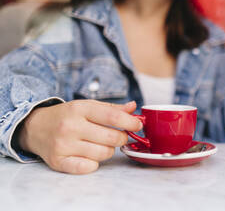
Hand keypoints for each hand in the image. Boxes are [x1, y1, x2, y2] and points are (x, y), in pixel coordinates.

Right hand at [18, 100, 141, 173]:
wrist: (36, 127)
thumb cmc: (67, 116)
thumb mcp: (87, 106)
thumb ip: (111, 108)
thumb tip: (133, 108)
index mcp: (80, 108)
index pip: (112, 116)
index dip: (130, 122)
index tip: (138, 125)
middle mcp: (70, 126)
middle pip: (112, 138)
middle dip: (121, 138)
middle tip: (118, 136)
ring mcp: (63, 145)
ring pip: (104, 154)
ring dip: (108, 150)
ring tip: (101, 144)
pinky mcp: (58, 161)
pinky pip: (88, 167)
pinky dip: (94, 163)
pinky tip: (90, 155)